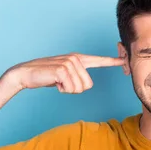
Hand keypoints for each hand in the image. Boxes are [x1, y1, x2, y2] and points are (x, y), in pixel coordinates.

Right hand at [7, 53, 124, 93]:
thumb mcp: (65, 76)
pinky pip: (71, 89)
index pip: (99, 60)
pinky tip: (53, 82)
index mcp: (78, 59)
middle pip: (88, 85)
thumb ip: (77, 77)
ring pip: (80, 88)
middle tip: (62, 83)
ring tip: (57, 81)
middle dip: (75, 89)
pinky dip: (62, 90)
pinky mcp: (62, 69)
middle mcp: (76, 59)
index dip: (113, 62)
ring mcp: (69, 63)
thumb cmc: (46, 77)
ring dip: (68, 90)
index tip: (125, 61)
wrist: (25, 74)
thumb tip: (86, 85)